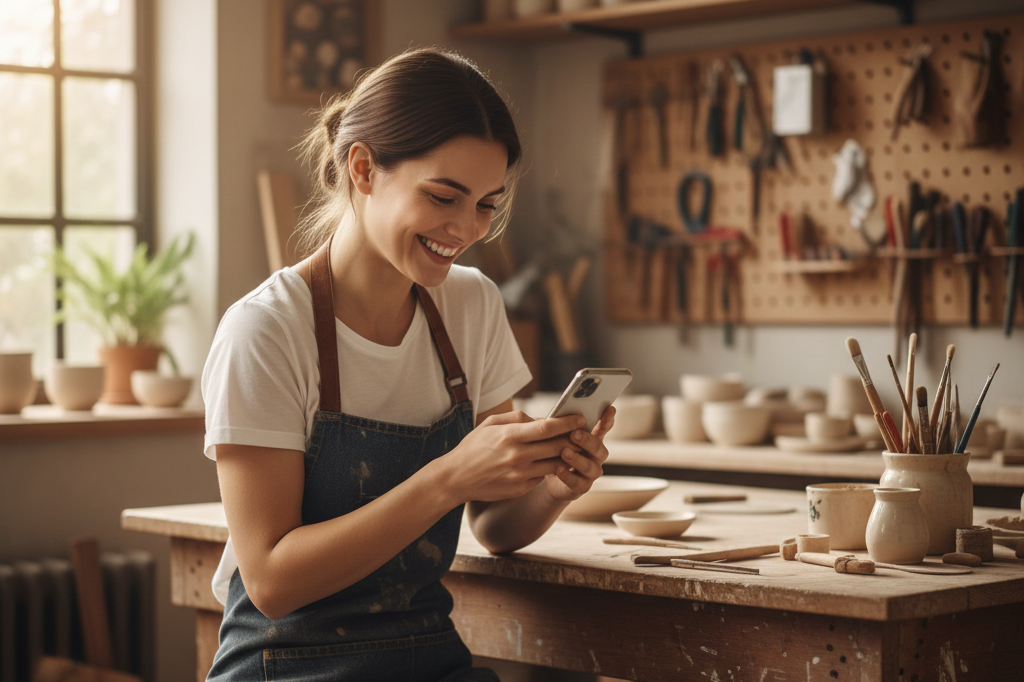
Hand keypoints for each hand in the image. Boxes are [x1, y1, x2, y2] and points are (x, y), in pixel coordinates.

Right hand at [441, 410, 583, 503]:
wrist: (456, 478)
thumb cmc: (474, 447)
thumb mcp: (490, 424)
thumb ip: (517, 418)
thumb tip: (542, 419)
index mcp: (510, 436)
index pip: (547, 427)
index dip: (567, 422)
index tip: (580, 418)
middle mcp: (517, 456)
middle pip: (557, 446)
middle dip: (574, 439)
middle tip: (583, 433)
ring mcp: (520, 475)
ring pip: (555, 464)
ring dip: (566, 456)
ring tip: (572, 448)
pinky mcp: (520, 488)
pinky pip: (542, 477)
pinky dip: (548, 469)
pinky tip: (549, 463)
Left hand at [544, 406, 615, 502]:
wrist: (547, 477)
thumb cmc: (553, 451)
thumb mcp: (554, 436)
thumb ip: (555, 426)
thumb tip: (541, 414)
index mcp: (590, 439)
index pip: (603, 428)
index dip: (607, 419)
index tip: (610, 408)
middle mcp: (595, 456)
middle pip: (598, 447)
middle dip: (587, 440)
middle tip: (574, 433)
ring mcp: (590, 472)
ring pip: (591, 467)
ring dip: (578, 459)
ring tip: (564, 452)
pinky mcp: (581, 487)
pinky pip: (578, 483)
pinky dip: (568, 476)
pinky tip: (559, 469)